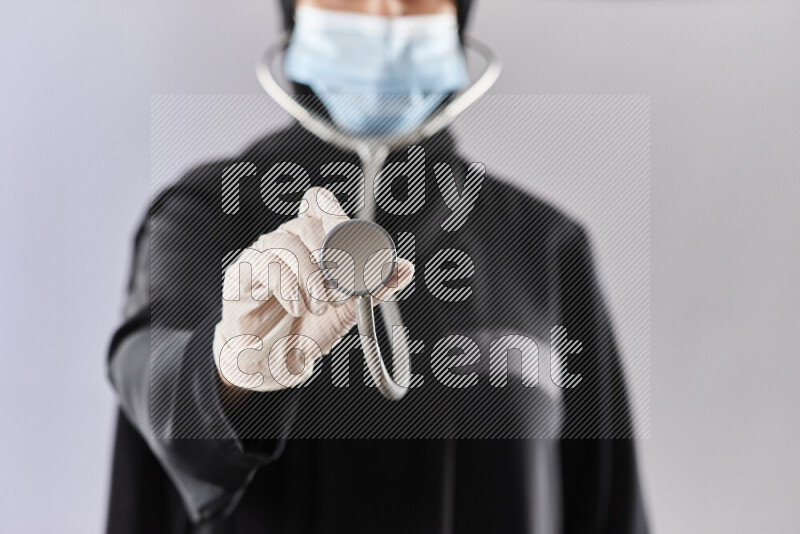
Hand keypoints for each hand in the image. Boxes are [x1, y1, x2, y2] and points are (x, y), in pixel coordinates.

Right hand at [213, 188, 413, 391]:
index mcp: (314, 240)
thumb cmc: (308, 328)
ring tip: (319, 306)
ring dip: (310, 276)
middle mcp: (288, 240)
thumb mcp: (348, 311)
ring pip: (286, 242)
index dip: (337, 217)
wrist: (272, 361)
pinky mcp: (241, 273)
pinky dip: (287, 287)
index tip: (354, 246)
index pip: (321, 204)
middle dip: (330, 256)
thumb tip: (406, 268)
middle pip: (308, 222)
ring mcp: (262, 253)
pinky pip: (264, 264)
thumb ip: (375, 288)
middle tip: (339, 290)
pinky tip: (297, 307)